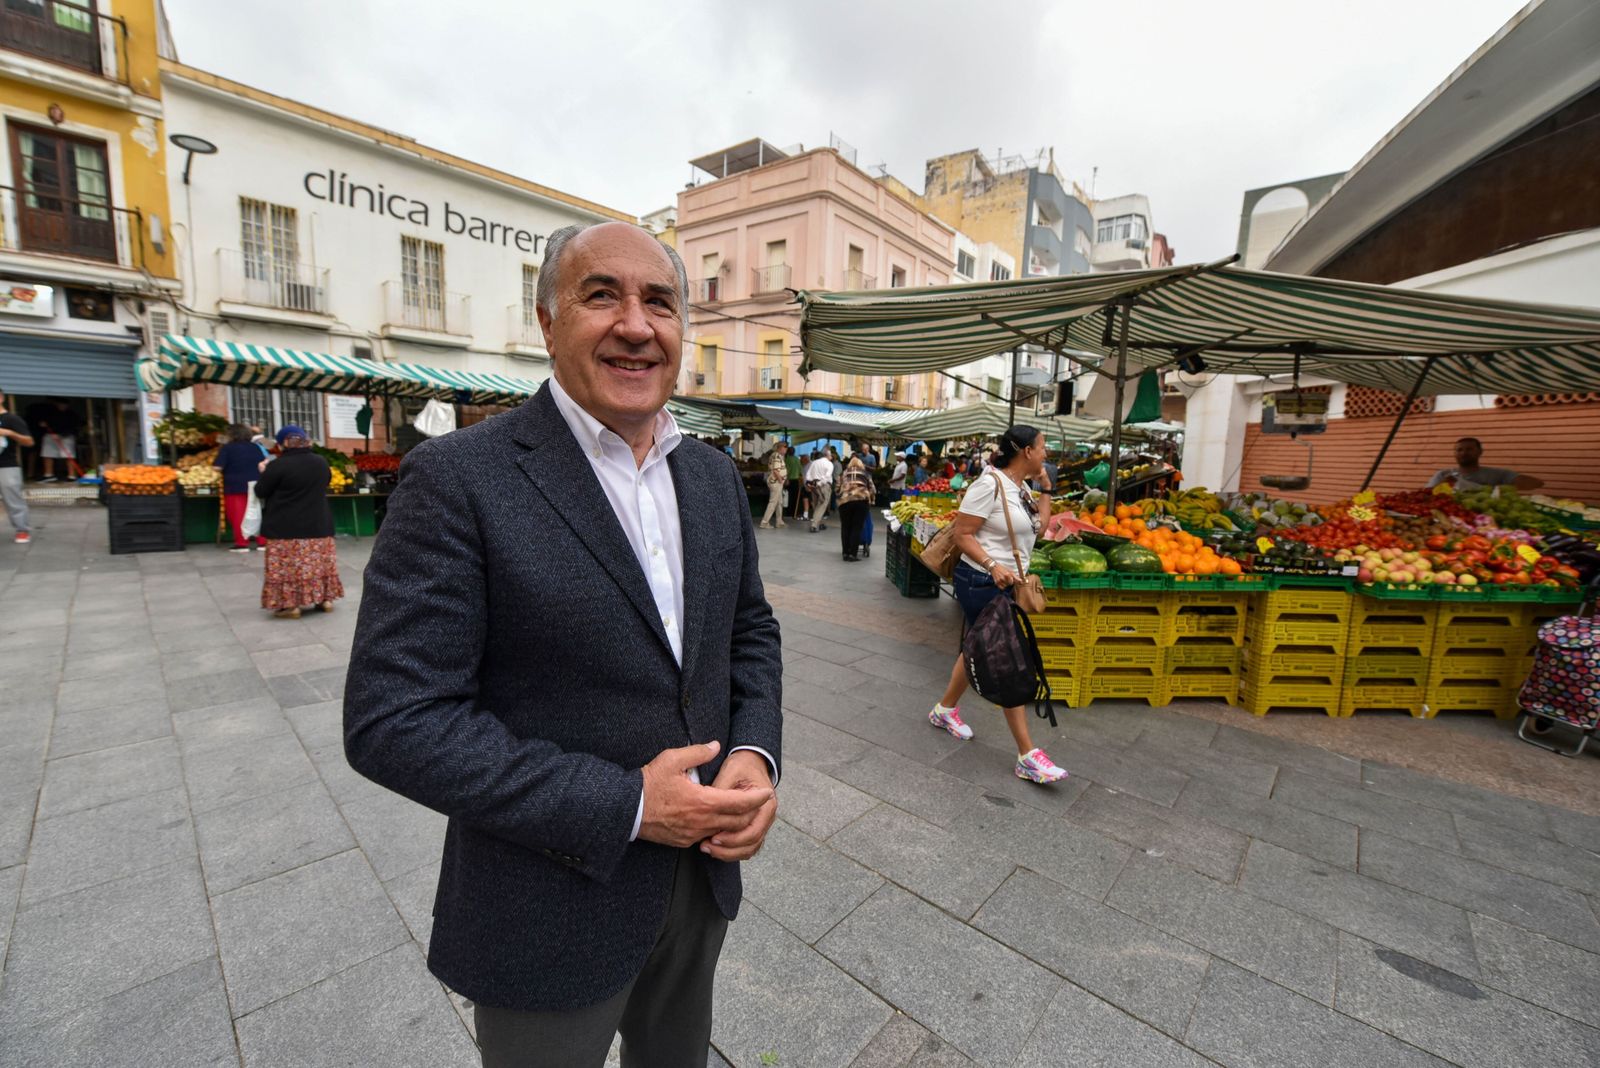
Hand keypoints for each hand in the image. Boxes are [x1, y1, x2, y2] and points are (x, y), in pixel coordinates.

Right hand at [636, 741, 772, 849]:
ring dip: (734, 822)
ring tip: (739, 810)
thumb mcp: (672, 759)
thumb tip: (715, 746)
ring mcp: (693, 835)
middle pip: (738, 822)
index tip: (767, 793)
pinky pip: (707, 837)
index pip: (740, 803)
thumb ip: (698, 753)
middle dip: (750, 812)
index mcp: (704, 802)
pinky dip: (717, 829)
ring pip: (724, 832)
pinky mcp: (683, 841)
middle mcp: (702, 822)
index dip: (757, 798)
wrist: (626, 809)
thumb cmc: (648, 783)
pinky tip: (715, 819)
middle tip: (756, 801)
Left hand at [701, 749, 776, 861]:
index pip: (753, 830)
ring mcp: (761, 823)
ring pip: (749, 849)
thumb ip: (722, 791)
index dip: (733, 838)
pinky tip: (714, 849)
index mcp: (766, 804)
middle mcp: (767, 817)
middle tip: (707, 846)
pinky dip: (731, 851)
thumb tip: (707, 808)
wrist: (749, 762)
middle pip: (752, 843)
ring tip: (708, 849)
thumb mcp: (730, 772)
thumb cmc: (740, 766)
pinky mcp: (752, 827)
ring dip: (729, 853)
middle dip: (729, 849)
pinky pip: (745, 847)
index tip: (712, 836)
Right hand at [990, 565, 1017, 588]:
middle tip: (1007, 578)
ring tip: (1004, 579)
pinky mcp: (996, 582)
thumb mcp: (1010, 571)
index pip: (1013, 582)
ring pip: (1006, 586)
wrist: (994, 567)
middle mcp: (1003, 578)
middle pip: (1010, 584)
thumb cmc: (1003, 569)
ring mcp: (999, 580)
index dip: (1013, 581)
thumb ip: (1016, 577)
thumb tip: (1021, 581)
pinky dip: (1002, 586)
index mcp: (1008, 574)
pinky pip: (1002, 588)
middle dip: (1009, 582)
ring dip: (1006, 584)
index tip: (1011, 579)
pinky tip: (1001, 582)